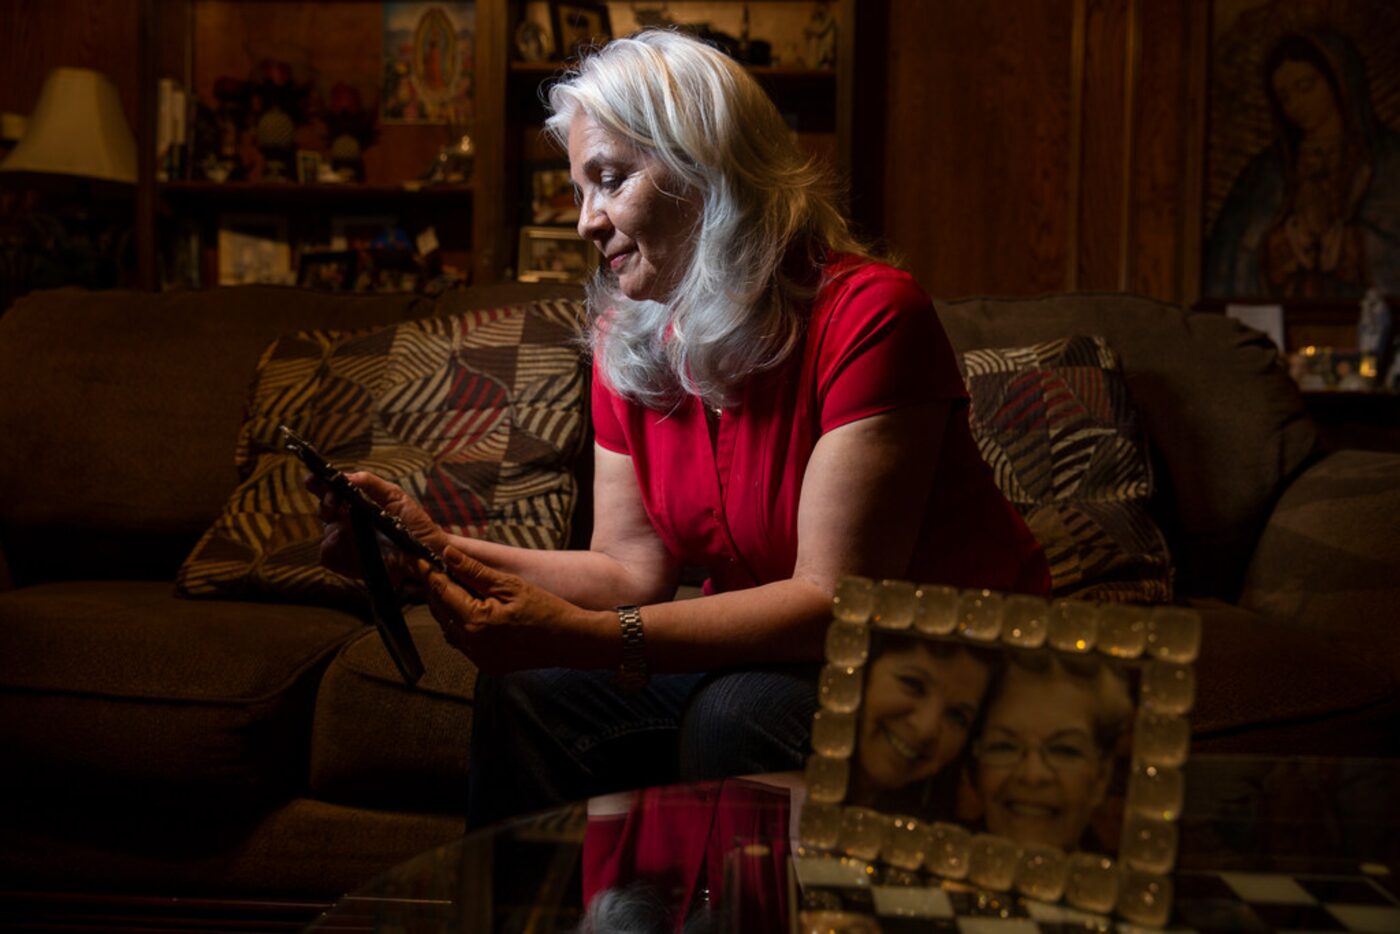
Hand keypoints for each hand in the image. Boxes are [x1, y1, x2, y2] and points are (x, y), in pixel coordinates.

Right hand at [306, 470, 447, 580]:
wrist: (426, 552)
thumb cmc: (412, 522)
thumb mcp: (395, 496)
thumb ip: (370, 483)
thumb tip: (346, 476)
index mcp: (355, 502)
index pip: (330, 490)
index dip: (319, 483)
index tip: (314, 479)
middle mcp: (347, 521)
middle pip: (323, 509)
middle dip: (325, 501)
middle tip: (334, 501)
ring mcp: (346, 543)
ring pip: (325, 532)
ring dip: (333, 526)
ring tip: (344, 519)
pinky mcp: (347, 562)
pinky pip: (328, 555)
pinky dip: (333, 547)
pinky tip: (344, 541)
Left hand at [417, 546, 595, 673]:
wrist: (571, 641)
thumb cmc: (546, 609)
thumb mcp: (510, 585)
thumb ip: (475, 571)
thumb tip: (447, 553)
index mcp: (477, 621)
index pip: (442, 591)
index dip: (430, 572)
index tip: (419, 557)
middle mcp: (472, 644)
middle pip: (440, 610)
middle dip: (435, 588)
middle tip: (432, 567)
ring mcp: (479, 658)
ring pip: (448, 628)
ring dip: (446, 607)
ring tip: (450, 585)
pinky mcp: (486, 665)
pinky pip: (462, 643)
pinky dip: (460, 625)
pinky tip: (468, 610)